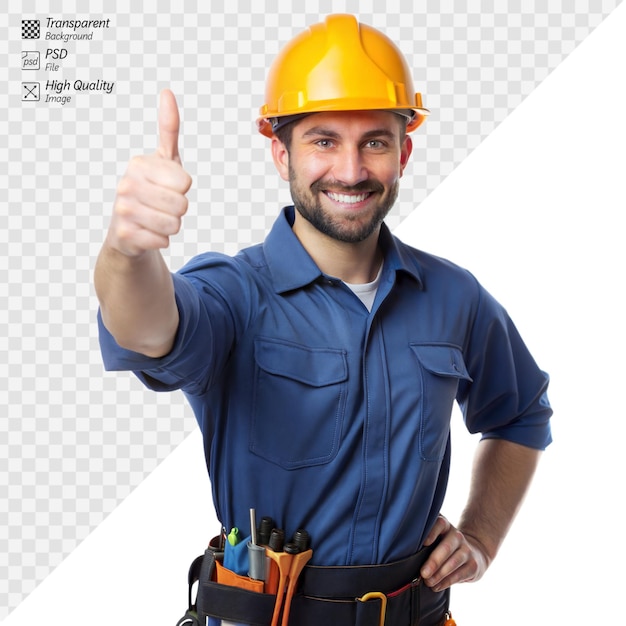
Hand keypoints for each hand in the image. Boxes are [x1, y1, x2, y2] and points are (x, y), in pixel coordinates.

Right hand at [107, 89, 192, 256]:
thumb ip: (169, 128)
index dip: (182, 188)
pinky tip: (148, 233)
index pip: (185, 182)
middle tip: (162, 206)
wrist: (126, 228)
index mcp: (138, 164)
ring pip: (174, 225)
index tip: (167, 187)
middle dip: (179, 210)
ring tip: (155, 219)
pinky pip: (163, 241)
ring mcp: (123, 210)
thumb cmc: (151, 190)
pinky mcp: (125, 235)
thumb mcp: (163, 159)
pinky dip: (161, 240)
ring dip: (171, 226)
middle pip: (182, 205)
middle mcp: (127, 185)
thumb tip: (167, 92)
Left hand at [419, 515, 490, 591]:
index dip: (432, 532)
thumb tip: (407, 556)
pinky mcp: (473, 565)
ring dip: (439, 574)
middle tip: (423, 573)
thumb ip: (425, 542)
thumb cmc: (445, 547)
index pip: (440, 524)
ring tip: (429, 582)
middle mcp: (457, 536)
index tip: (424, 543)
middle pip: (446, 547)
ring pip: (453, 562)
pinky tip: (437, 586)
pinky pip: (460, 574)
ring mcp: (467, 550)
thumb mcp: (436, 539)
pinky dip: (447, 582)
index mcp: (445, 526)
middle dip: (434, 562)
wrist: (473, 553)